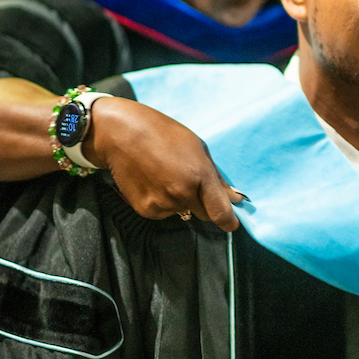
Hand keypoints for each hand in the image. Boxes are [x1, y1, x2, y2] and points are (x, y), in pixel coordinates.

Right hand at [85, 97, 242, 230]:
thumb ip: (217, 178)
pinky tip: (153, 182)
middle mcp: (183, 193)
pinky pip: (164, 212)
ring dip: (180, 200)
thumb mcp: (198, 148)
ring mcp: (163, 204)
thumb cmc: (164, 134)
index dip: (228, 222)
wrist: (122, 134)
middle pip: (204, 215)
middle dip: (204, 204)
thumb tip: (235, 200)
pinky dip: (162, 202)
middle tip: (190, 182)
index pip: (220, 212)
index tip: (231, 224)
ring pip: (183, 211)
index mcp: (200, 175)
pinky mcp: (146, 210)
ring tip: (166, 175)